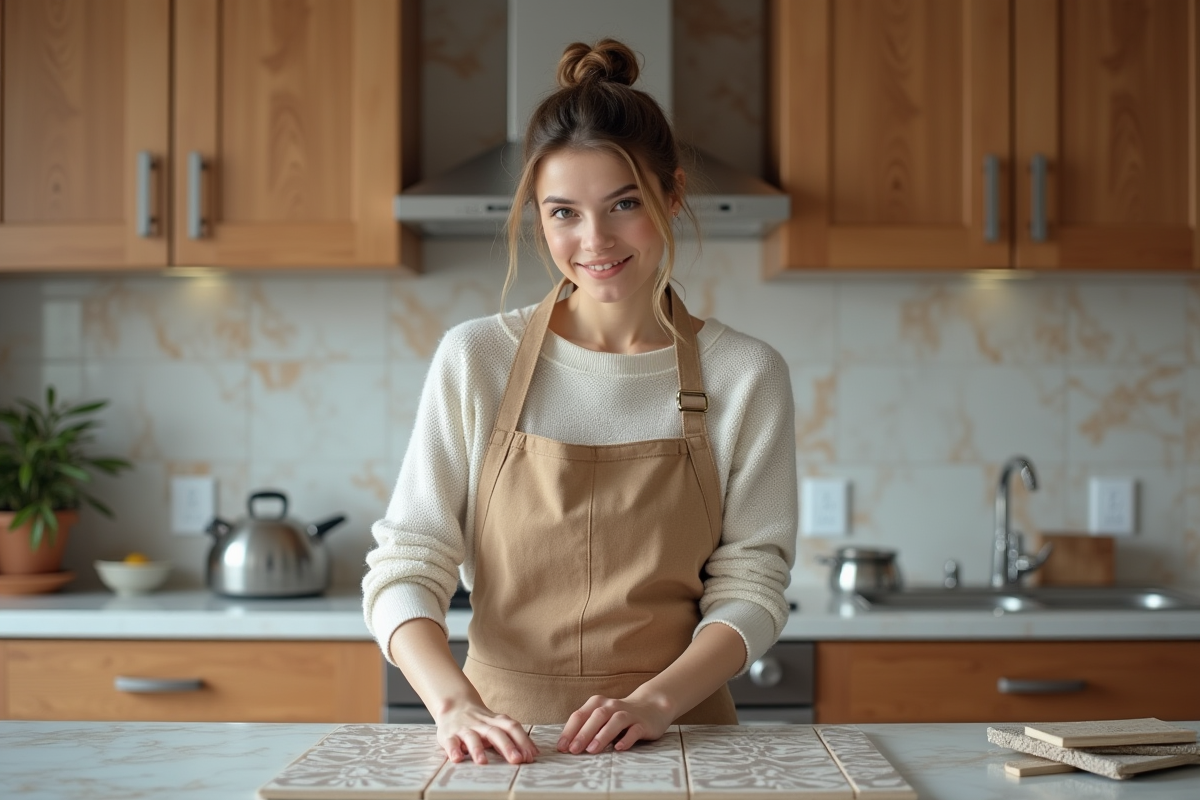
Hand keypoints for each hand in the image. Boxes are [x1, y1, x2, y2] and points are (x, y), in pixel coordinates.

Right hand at [434, 701, 538, 764]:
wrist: (453, 705)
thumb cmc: (481, 722)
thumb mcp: (497, 725)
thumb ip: (512, 738)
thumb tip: (532, 754)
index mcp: (496, 721)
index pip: (512, 727)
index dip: (523, 740)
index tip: (532, 755)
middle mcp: (482, 724)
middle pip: (495, 732)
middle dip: (507, 746)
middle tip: (517, 760)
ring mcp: (465, 729)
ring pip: (472, 737)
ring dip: (477, 749)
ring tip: (483, 762)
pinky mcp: (449, 735)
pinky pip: (450, 742)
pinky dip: (453, 750)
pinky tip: (457, 758)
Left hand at [557, 692, 673, 753]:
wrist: (651, 706)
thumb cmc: (619, 716)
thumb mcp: (601, 718)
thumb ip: (586, 728)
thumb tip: (566, 747)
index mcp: (597, 704)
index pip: (580, 715)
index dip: (569, 731)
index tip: (561, 747)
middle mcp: (612, 706)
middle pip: (596, 716)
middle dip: (583, 733)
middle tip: (573, 750)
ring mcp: (628, 714)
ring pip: (615, 721)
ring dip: (602, 735)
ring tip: (592, 750)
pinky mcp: (643, 724)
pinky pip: (635, 730)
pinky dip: (627, 738)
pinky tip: (619, 748)